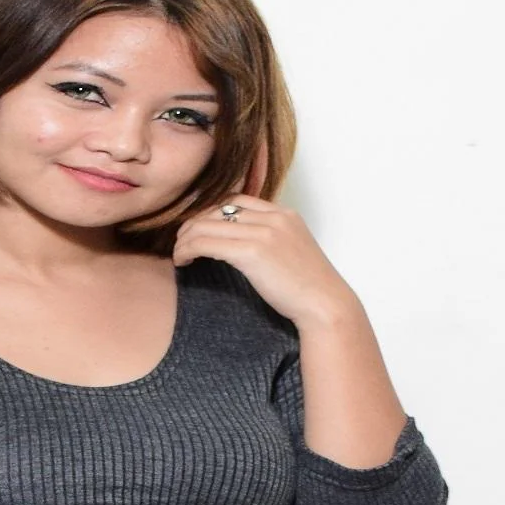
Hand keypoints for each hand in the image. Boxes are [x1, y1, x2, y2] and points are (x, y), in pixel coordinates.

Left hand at [170, 189, 358, 329]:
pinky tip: (183, 261)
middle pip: (217, 208)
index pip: (236, 200)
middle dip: (193, 224)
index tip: (199, 232)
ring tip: (179, 255)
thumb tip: (245, 249)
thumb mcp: (293, 253)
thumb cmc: (309, 290)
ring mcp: (263, 232)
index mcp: (284, 214)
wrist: (325, 304)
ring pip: (206, 224)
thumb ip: (272, 242)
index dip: (211, 213)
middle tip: (181, 244)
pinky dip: (188, 250)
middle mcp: (273, 217)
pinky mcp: (252, 252)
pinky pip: (207, 242)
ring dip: (186, 239)